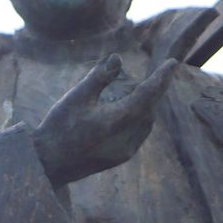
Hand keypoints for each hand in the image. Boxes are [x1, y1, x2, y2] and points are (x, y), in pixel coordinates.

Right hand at [32, 54, 177, 187]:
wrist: (49, 164)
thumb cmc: (58, 127)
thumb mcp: (76, 98)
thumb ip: (99, 77)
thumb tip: (118, 58)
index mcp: (116, 121)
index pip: (148, 94)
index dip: (162, 77)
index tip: (173, 62)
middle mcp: (126, 138)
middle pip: (150, 108)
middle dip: (155, 89)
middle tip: (159, 72)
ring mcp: (124, 151)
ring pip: (146, 122)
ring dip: (148, 104)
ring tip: (145, 89)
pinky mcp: (119, 158)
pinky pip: (139, 134)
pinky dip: (140, 118)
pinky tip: (132, 111)